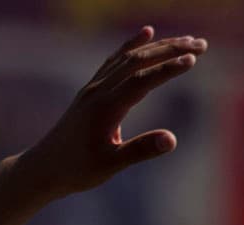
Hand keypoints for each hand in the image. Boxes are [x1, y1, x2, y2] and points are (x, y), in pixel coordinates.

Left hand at [19, 27, 206, 199]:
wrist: (42, 169)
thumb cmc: (75, 171)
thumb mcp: (109, 166)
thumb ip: (139, 150)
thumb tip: (172, 139)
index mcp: (104, 108)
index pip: (141, 80)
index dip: (168, 69)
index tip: (193, 59)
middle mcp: (97, 92)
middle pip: (137, 61)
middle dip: (170, 50)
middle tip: (202, 45)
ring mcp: (92, 89)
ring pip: (127, 58)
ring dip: (158, 46)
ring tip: (187, 41)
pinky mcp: (90, 92)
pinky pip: (114, 61)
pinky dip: (132, 46)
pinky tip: (147, 34)